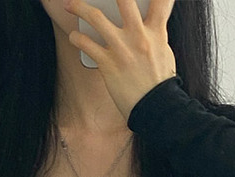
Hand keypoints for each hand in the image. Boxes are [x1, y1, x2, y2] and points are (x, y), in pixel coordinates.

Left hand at [64, 0, 176, 121]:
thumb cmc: (159, 83)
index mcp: (156, 32)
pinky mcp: (108, 64)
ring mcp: (122, 49)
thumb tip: (146, 24)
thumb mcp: (164, 53)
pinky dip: (76, 38)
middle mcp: (139, 36)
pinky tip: (73, 37)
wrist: (155, 108)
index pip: (161, 1)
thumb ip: (154, 35)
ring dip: (80, 8)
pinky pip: (86, 44)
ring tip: (70, 5)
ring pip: (97, 17)